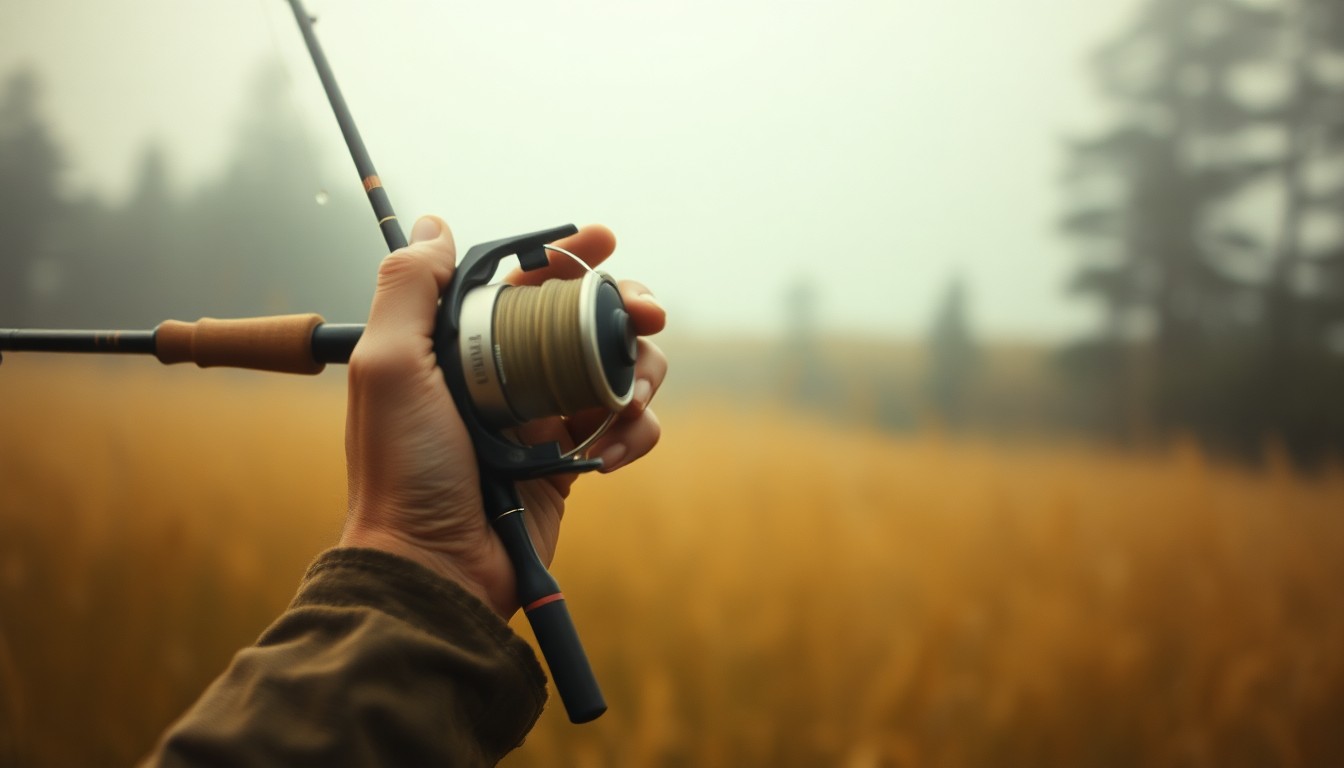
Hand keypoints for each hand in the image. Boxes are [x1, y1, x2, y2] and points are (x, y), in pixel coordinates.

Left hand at [339, 216, 666, 617]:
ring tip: (628, 398)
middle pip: (588, 319)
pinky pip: (629, 429)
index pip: (527, 282)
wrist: (434, 568)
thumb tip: (436, 224)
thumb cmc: (404, 470)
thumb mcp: (389, 367)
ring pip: (619, 368)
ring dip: (639, 372)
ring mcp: (546, 419)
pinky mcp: (575, 462)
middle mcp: (510, 376)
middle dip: (627, 310)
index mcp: (467, 346)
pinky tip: (611, 453)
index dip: (569, 255)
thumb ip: (409, 288)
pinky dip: (635, 433)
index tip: (605, 241)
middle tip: (649, 317)